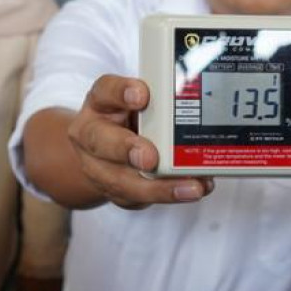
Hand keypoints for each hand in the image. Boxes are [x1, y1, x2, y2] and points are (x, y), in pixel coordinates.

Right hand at [67, 75, 213, 209]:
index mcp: (100, 103)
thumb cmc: (128, 117)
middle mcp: (92, 135)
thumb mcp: (139, 100)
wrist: (104, 150)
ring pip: (121, 182)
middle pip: (101, 142)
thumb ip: (159, 100)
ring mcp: (99, 167)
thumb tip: (197, 103)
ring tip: (192, 187)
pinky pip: (139, 199)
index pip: (105, 91)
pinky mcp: (117, 191)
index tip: (142, 95)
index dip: (121, 92)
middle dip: (127, 150)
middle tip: (150, 158)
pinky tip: (193, 190)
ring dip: (158, 187)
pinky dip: (168, 195)